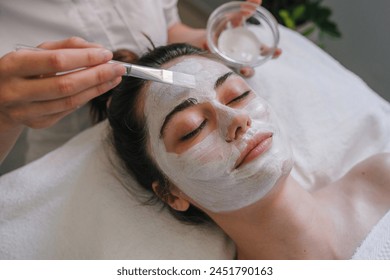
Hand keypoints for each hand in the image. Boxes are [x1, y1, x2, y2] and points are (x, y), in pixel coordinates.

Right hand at [0, 37, 124, 130]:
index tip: (106, 54)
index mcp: (14, 66)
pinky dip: (86, 98)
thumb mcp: (37, 52)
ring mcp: (27, 111)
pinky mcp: (38, 123)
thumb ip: (66, 47)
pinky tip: (98, 89)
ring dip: (97, 89)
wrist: (0, 97)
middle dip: (97, 76)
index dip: (85, 58)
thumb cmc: (23, 70)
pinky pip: (69, 110)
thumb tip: (97, 49)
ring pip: (71, 101)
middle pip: (67, 85)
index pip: (57, 62)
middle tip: (117, 68)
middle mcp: (16, 91)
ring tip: (114, 79)